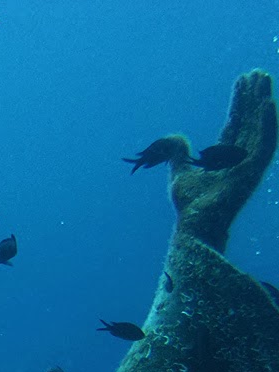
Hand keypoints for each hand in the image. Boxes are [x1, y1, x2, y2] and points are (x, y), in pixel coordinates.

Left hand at [169, 70, 277, 251]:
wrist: (194, 223)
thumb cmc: (189, 203)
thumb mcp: (179, 170)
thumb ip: (178, 152)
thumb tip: (177, 136)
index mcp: (225, 157)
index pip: (235, 123)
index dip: (239, 102)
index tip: (242, 81)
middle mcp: (240, 157)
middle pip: (249, 120)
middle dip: (253, 97)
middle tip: (257, 73)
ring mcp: (249, 163)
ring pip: (260, 126)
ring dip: (262, 102)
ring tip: (263, 79)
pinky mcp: (254, 170)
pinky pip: (266, 143)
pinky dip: (268, 124)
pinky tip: (268, 103)